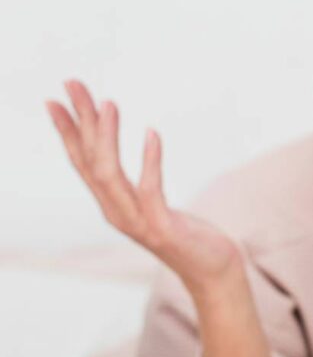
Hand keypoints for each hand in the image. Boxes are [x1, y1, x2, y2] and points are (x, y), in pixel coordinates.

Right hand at [45, 80, 241, 294]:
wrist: (213, 272)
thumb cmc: (188, 236)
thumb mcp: (155, 208)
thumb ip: (138, 189)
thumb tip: (136, 158)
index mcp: (113, 205)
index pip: (82, 162)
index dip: (67, 132)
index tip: (55, 100)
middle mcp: (117, 213)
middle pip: (89, 160)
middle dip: (80, 121)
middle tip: (73, 84)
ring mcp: (137, 222)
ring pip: (110, 174)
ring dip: (106, 136)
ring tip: (108, 103)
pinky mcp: (162, 228)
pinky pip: (150, 189)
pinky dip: (150, 160)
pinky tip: (152, 133)